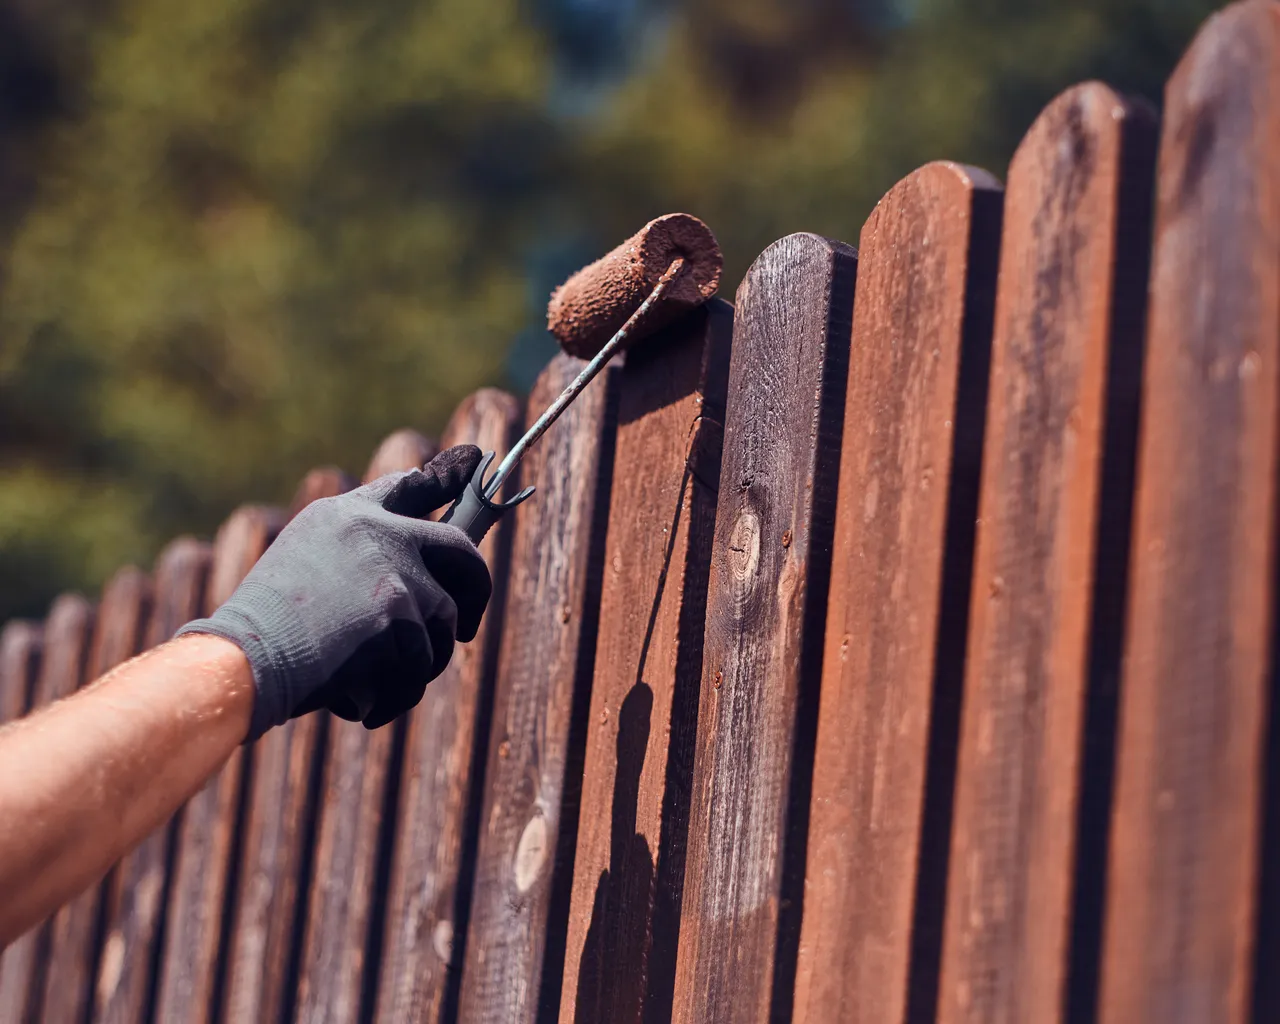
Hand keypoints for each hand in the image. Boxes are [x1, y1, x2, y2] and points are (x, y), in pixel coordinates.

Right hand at [178, 445, 491, 737]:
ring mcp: (393, 572)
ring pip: (444, 624)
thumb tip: (415, 567)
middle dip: (475, 592)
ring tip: (374, 679)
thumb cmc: (265, 629)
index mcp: (348, 516)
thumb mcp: (304, 565)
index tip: (475, 457)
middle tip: (466, 628)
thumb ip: (356, 552)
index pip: (409, 487)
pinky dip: (395, 695)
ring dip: (419, 662)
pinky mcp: (400, 617)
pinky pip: (422, 667)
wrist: (243, 660)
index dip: (446, 475)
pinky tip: (360, 702)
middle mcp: (377, 532)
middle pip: (460, 551)